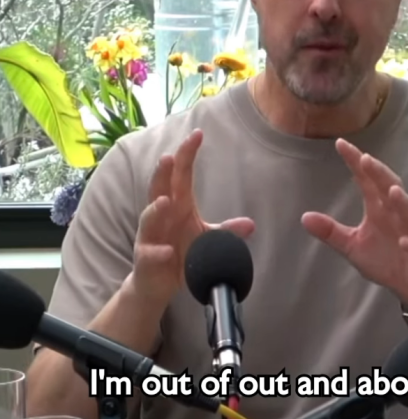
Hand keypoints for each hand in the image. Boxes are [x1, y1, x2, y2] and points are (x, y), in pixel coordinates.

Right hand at [129, 129, 254, 305]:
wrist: (156, 284)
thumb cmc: (179, 253)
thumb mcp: (206, 240)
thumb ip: (225, 231)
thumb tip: (250, 224)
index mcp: (177, 206)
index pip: (181, 175)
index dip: (187, 155)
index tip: (197, 134)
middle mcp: (161, 216)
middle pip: (159, 189)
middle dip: (162, 173)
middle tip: (168, 157)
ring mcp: (150, 237)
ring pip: (149, 219)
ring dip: (156, 210)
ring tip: (165, 201)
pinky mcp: (145, 259)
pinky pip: (150, 254)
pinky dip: (157, 252)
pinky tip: (166, 251)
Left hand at [301, 138, 407, 311]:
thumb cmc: (385, 259)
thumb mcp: (352, 246)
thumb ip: (331, 231)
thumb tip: (304, 217)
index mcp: (379, 208)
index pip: (367, 180)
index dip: (356, 162)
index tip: (340, 144)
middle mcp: (397, 214)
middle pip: (390, 188)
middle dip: (379, 173)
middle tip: (365, 159)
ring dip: (402, 201)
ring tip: (392, 190)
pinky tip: (405, 241)